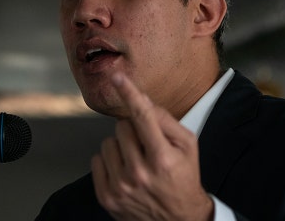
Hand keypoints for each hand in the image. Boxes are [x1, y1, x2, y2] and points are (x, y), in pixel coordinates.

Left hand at [91, 72, 213, 220]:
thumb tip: (142, 100)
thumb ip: (166, 120)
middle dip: (133, 129)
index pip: (142, 117)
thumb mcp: (188, 145)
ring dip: (120, 146)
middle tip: (146, 145)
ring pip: (108, 142)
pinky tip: (125, 171)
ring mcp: (121, 186)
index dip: (130, 93)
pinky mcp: (107, 196)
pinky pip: (97, 160)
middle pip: (122, 126)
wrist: (178, 218)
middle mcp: (140, 173)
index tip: (118, 77)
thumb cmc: (183, 177)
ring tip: (136, 160)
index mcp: (163, 157)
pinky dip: (109, 162)